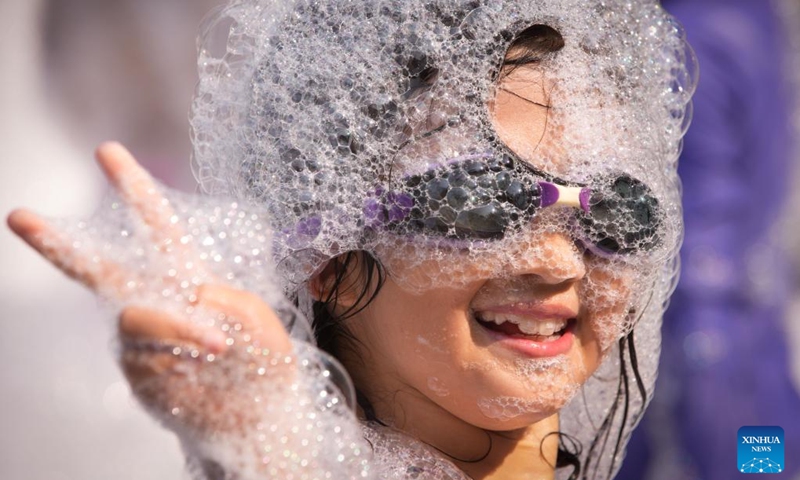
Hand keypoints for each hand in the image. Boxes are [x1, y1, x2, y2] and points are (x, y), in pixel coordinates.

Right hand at [7, 142, 292, 430]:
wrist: (259, 415)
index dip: (135, 188)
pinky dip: (179, 363)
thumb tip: (183, 303)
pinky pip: (145, 360)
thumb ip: (219, 299)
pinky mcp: (136, 376)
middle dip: (57, 243)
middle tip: (18, 216)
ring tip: (217, 348)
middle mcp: (154, 303)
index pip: (158, 227)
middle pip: (97, 269)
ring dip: (179, 328)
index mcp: (186, 277)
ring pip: (136, 317)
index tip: (107, 151)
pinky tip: (199, 374)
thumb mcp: (254, 316)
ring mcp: (140, 341)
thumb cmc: (261, 360)